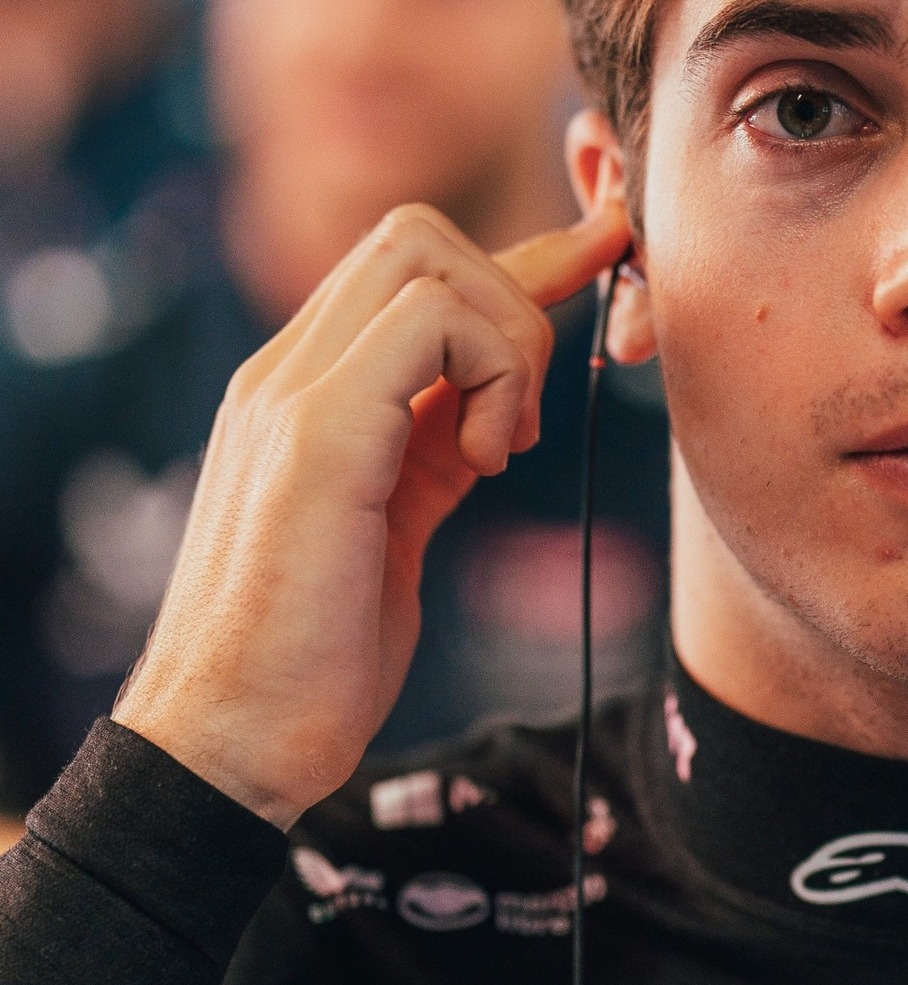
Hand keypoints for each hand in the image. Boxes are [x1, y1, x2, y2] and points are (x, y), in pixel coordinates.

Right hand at [113, 201, 630, 828]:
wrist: (229, 749)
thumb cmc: (314, 655)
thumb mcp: (395, 522)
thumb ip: (433, 446)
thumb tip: (497, 402)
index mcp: (302, 389)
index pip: (412, 271)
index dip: (520, 262)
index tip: (601, 257)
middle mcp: (285, 371)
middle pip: (421, 235)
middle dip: (519, 294)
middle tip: (525, 417)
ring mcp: (290, 392)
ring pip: (430, 257)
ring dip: (509, 341)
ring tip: (501, 449)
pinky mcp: (316, 431)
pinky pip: (432, 322)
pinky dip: (493, 375)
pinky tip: (486, 462)